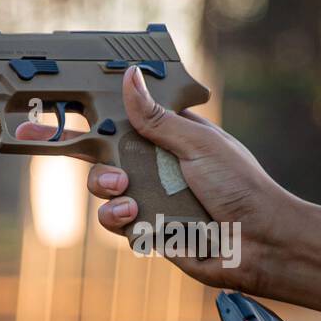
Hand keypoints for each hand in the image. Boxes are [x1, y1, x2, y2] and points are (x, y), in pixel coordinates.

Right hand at [14, 66, 320, 320]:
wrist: (260, 243)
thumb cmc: (241, 187)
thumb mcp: (197, 143)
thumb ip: (157, 117)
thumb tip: (130, 77)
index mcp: (171, 137)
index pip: (125, 121)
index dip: (93, 116)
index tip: (61, 111)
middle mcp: (157, 166)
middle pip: (104, 154)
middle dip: (90, 155)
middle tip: (88, 156)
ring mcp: (151, 199)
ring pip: (104, 190)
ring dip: (106, 188)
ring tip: (123, 188)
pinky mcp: (148, 230)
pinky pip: (116, 222)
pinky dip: (119, 218)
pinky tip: (135, 215)